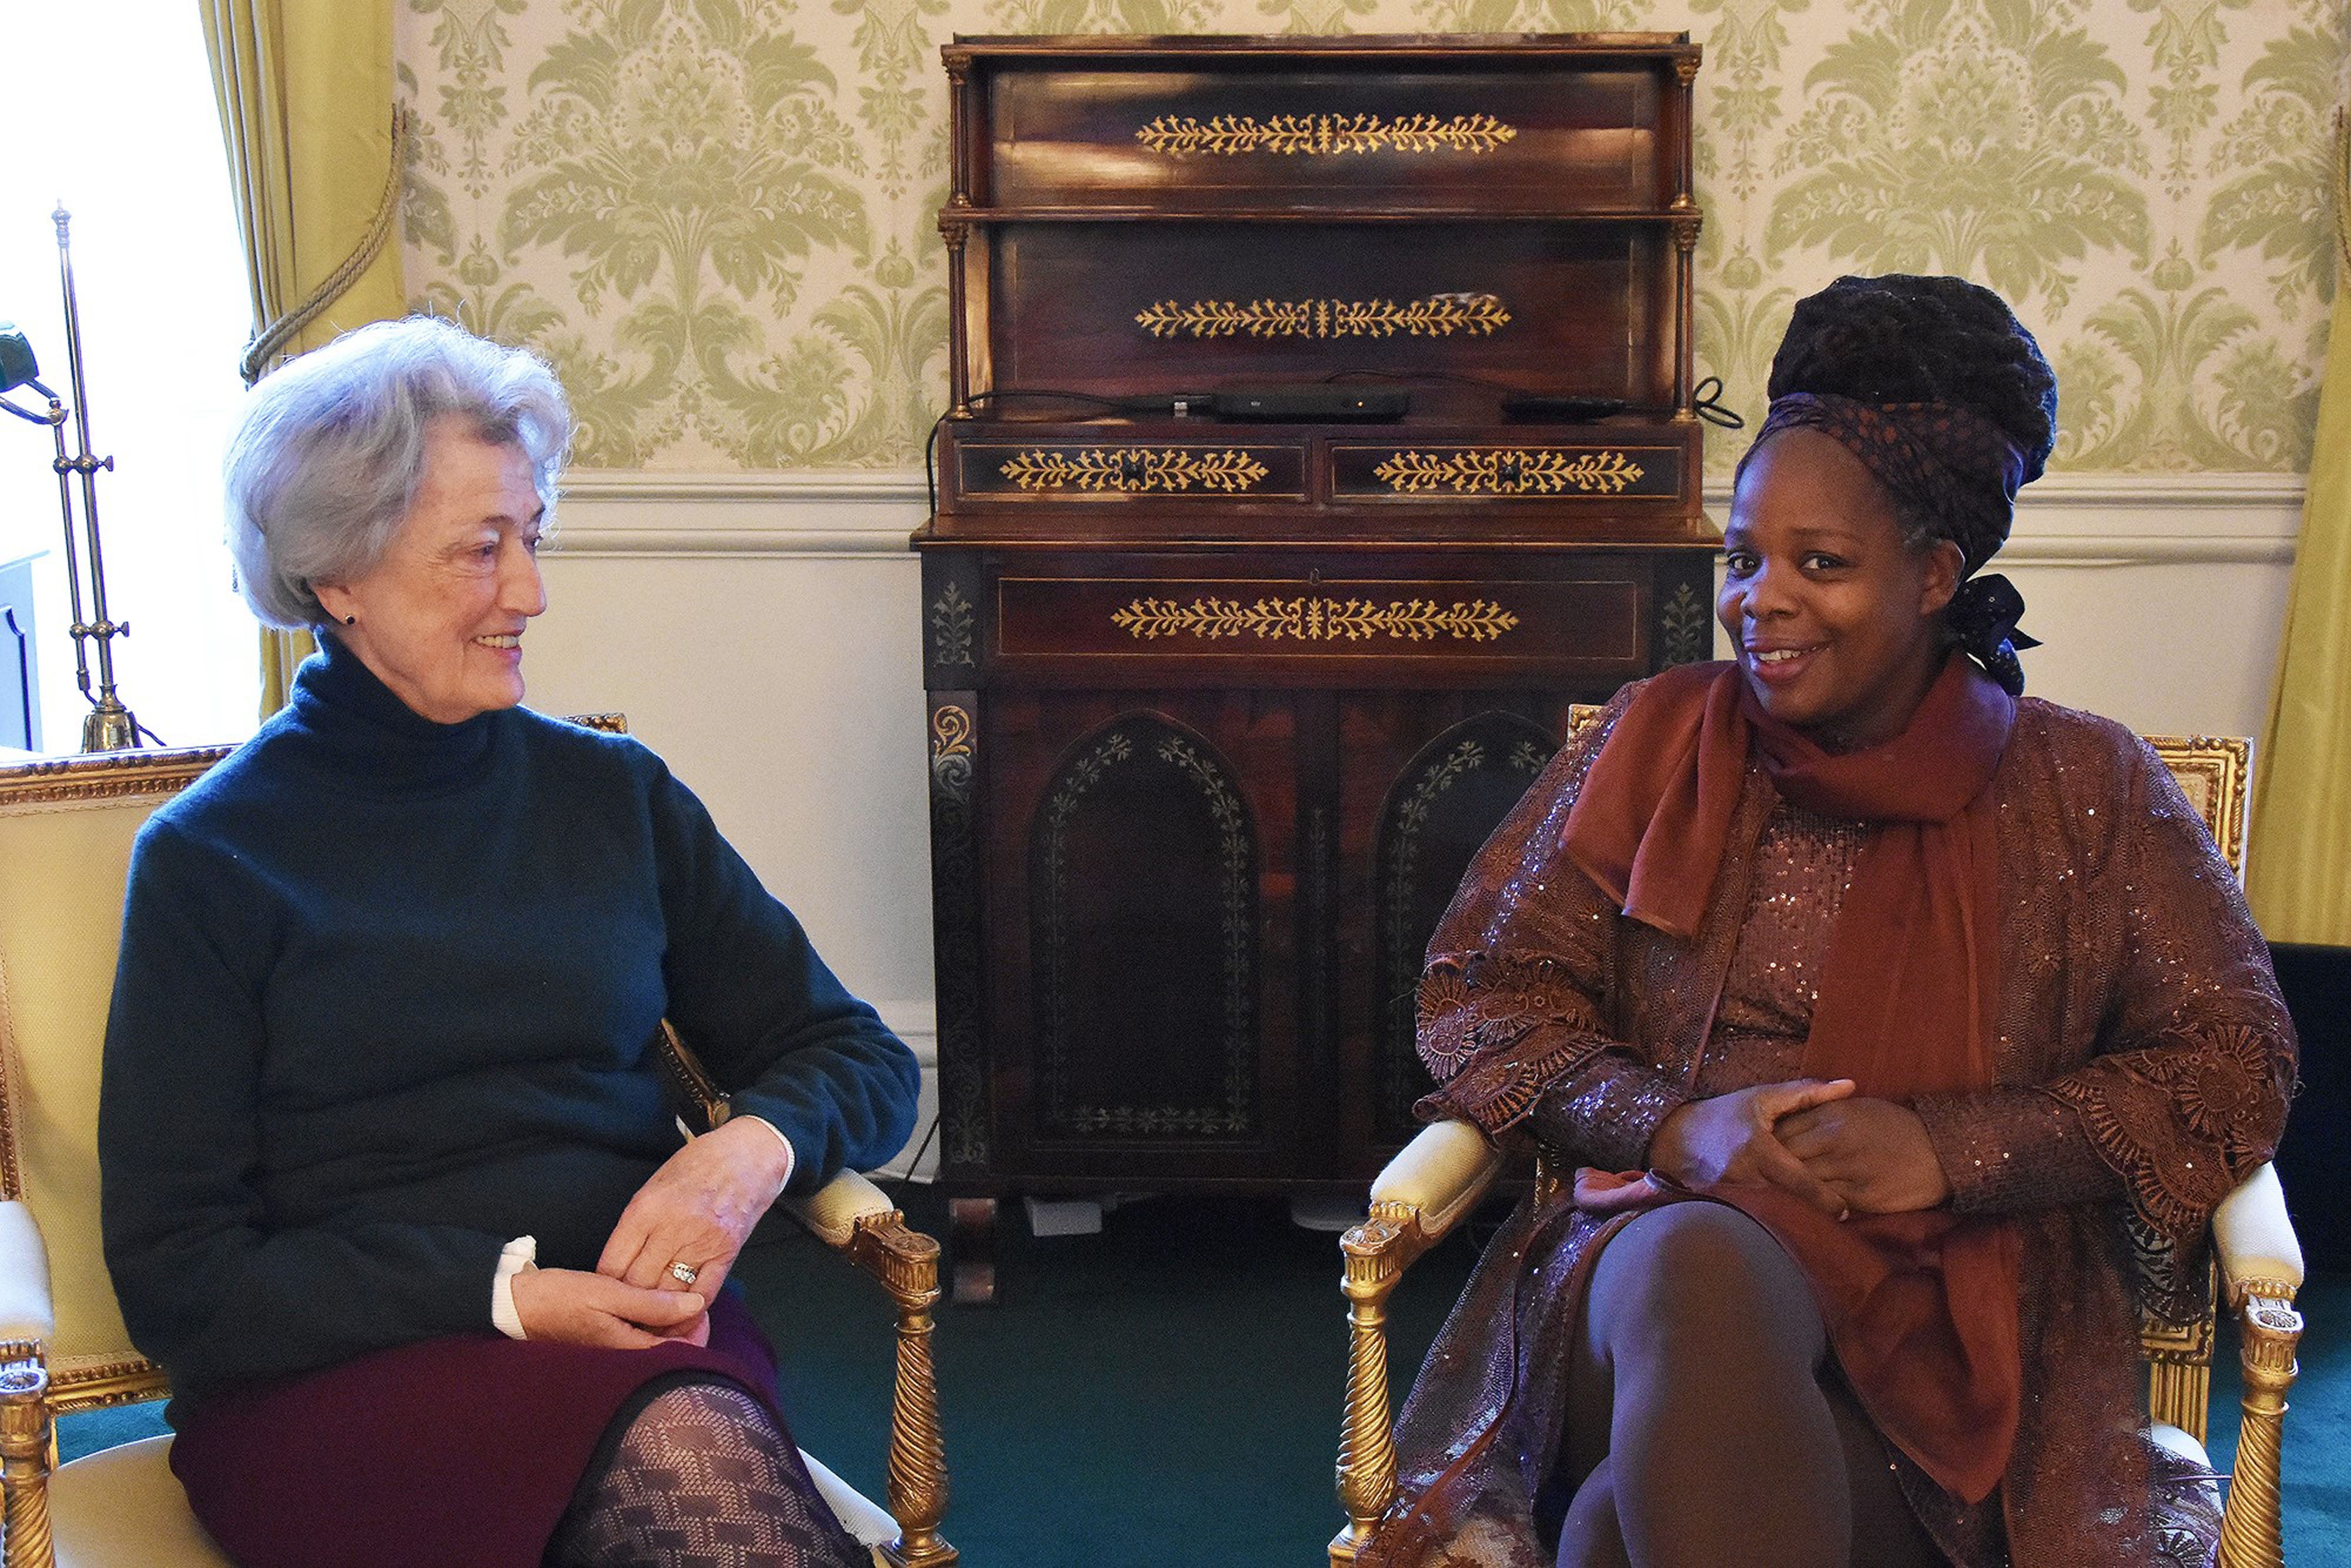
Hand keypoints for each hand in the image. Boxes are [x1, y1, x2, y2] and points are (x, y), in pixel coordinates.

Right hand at [511, 1266, 709, 1347]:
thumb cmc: (558, 1297)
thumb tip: (697, 1305)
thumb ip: (653, 1303)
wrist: (513, 1306)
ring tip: (672, 1298)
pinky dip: (649, 1326)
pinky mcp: (602, 1347)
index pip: (679, 1354)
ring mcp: (611, 1355)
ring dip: (669, 1326)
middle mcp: (621, 1361)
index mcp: (625, 1351)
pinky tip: (649, 1306)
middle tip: (689, 1298)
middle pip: (670, 1353)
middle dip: (686, 1327)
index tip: (701, 1305)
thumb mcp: (608, 1292)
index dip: (697, 1331)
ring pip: (654, 1347)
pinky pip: (636, 1341)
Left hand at [597, 1117, 792, 1304]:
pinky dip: (689, 1313)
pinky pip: (703, 1295)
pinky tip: (680, 1319)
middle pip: (637, 1285)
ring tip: (647, 1323)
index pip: (612, 1265)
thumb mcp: (654, 1186)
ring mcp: (702, 1241)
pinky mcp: (727, 1252)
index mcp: (645, 1207)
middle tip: (623, 1316)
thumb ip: (635, 1226)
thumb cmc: (697, 1166)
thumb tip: (616, 1268)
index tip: (607, 1295)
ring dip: (656, 1314)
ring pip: (668, 1295)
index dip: (605, 1287)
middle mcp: (672, 1227)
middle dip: (628, 1304)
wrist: (748, 1154)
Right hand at [1649, 1078, 1855, 1217]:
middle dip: (1814, 1210)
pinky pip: (1758, 1212)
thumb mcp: (1764, 1097)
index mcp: (1760, 1150)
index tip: (1846, 1210)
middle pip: (1791, 1201)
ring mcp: (1734, 1193)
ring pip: (1775, 1210)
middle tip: (1841, 1215)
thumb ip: (1807, 1093)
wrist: (1677, 1135)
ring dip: (1796, 1213)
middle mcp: (1746, 1175)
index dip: (1825, 1199)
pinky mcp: (1727, 1204)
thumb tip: (1850, 1086)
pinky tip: (1788, 1217)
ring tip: (1819, 1217)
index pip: (1799, 1181)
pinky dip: (1775, 1213)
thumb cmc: (1726, 1113)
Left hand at [1776, 1097, 1950, 1214]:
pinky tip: (1804, 1205)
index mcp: (1833, 1115)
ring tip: (1775, 1193)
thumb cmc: (1897, 1126)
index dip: (1769, 1141)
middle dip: (1771, 1166)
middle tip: (1759, 1175)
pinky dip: (1812, 1204)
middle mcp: (1835, 1140)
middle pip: (1786, 1156)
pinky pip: (1825, 1202)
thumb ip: (1823, 1111)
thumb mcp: (1858, 1108)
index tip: (1760, 1149)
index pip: (1784, 1129)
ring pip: (1802, 1181)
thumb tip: (1789, 1120)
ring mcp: (1847, 1169)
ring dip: (1787, 1188)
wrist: (1940, 1152)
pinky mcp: (1860, 1195)